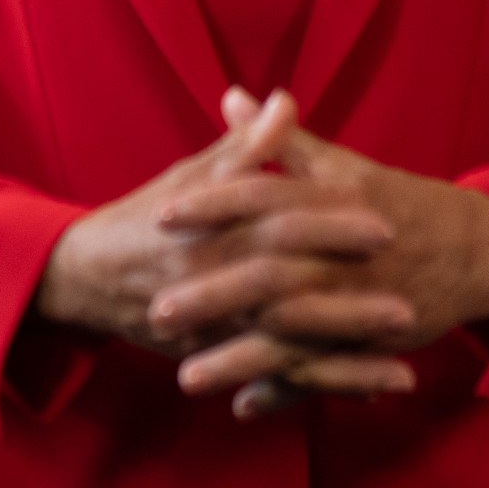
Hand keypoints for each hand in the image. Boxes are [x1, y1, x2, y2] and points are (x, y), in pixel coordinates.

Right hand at [33, 89, 416, 406]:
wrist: (83, 278)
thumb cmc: (145, 218)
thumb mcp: (190, 175)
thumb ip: (244, 145)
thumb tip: (284, 100)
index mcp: (205, 225)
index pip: (274, 220)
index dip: (327, 221)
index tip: (381, 219)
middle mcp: (206, 276)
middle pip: (283, 285)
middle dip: (345, 293)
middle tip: (406, 293)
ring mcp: (209, 322)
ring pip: (282, 339)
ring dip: (345, 348)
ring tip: (405, 351)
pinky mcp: (213, 355)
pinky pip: (274, 373)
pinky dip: (324, 382)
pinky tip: (372, 388)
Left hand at [158, 92, 488, 413]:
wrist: (477, 251)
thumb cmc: (399, 202)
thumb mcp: (345, 165)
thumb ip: (282, 140)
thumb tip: (234, 97)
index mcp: (332, 203)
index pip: (263, 198)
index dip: (212, 206)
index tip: (162, 216)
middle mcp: (342, 255)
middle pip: (271, 276)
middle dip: (213, 295)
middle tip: (156, 308)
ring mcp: (358, 305)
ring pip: (292, 336)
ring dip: (239, 358)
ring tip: (185, 376)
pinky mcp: (372, 344)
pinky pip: (323, 375)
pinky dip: (286, 393)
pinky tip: (241, 406)